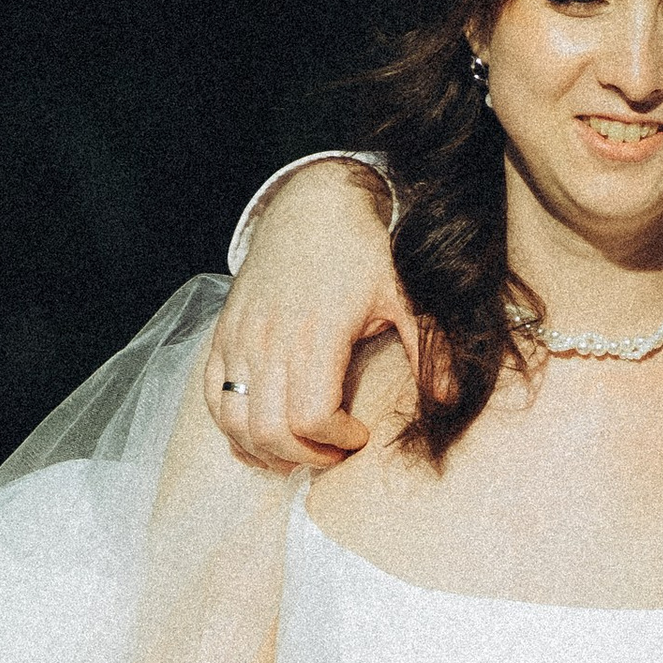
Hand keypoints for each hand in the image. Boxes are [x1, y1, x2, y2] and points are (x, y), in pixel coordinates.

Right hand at [205, 164, 413, 471]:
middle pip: (270, 431)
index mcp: (316, 334)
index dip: (336, 441)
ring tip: (300, 449)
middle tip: (334, 452)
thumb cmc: (361, 252)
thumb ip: (427, 349)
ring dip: (267, 450)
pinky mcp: (223, 337)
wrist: (312, 206)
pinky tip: (264, 436)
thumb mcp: (404, 296)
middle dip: (305, 456)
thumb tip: (450, 402)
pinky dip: (233, 429)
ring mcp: (240, 339)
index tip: (360, 435)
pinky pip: (213, 400)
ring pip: (235, 423)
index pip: (311, 417)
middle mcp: (269, 340)